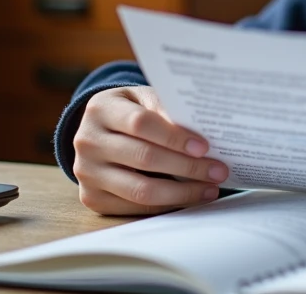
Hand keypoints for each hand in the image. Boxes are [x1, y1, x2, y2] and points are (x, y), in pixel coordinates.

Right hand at [72, 86, 228, 214]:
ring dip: (182, 192)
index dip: (175, 137)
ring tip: (210, 188)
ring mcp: (86, 173)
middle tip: (219, 171)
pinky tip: (189, 198)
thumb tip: (202, 131)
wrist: (98, 129)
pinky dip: (166, 205)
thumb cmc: (130, 110)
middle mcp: (87, 141)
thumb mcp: (144, 97)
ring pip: (140, 190)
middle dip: (188, 167)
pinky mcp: (91, 198)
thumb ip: (166, 109)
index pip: (141, 124)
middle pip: (144, 158)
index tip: (204, 147)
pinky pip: (134, 207)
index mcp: (101, 109)